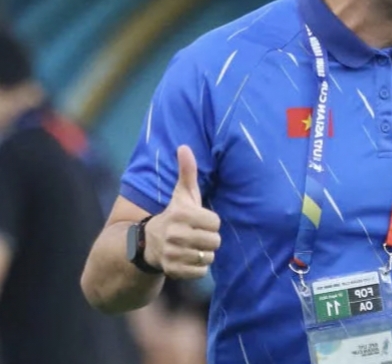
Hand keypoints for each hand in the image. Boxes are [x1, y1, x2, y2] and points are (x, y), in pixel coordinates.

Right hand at [144, 145, 221, 278]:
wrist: (147, 243)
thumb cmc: (174, 215)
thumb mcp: (181, 194)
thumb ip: (187, 171)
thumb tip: (184, 146)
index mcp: (181, 215)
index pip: (215, 222)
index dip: (211, 222)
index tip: (200, 221)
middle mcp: (175, 234)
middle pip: (215, 241)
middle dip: (209, 239)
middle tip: (197, 236)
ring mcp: (173, 254)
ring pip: (208, 257)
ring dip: (204, 253)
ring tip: (192, 247)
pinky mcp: (172, 271)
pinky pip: (201, 272)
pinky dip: (198, 268)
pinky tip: (188, 259)